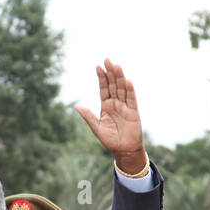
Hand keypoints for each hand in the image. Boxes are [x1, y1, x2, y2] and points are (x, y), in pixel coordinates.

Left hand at [75, 59, 146, 174]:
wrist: (123, 150)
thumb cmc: (110, 139)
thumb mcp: (96, 127)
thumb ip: (88, 116)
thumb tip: (76, 106)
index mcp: (106, 105)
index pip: (103, 88)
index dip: (101, 78)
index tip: (98, 66)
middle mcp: (115, 103)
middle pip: (113, 85)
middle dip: (110, 72)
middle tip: (107, 59)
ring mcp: (125, 106)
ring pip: (122, 89)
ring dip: (119, 78)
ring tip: (116, 66)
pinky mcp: (134, 111)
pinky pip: (131, 99)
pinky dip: (130, 91)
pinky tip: (127, 81)